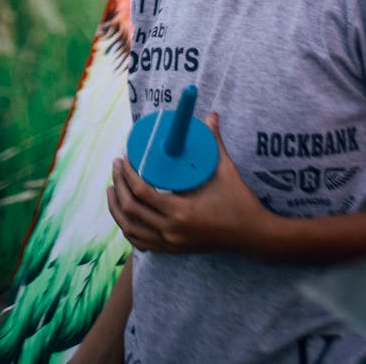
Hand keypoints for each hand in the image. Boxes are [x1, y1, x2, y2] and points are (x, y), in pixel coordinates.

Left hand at [107, 113, 267, 255]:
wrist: (253, 236)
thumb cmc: (240, 201)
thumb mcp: (226, 170)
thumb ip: (215, 142)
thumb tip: (211, 115)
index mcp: (180, 211)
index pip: (141, 193)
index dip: (127, 174)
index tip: (123, 158)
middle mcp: (171, 231)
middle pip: (130, 210)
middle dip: (118, 186)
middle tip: (117, 166)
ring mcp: (171, 243)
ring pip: (131, 229)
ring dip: (117, 210)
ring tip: (113, 189)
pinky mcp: (174, 250)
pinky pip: (141, 242)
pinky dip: (129, 228)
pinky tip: (126, 215)